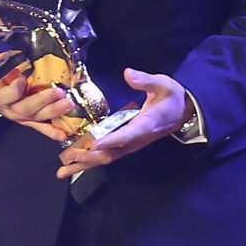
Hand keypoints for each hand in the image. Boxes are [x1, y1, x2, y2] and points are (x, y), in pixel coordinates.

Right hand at [0, 51, 75, 141]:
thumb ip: (4, 61)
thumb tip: (15, 43)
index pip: (5, 96)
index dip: (14, 90)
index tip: (22, 80)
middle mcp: (10, 109)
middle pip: (26, 108)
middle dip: (42, 100)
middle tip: (57, 92)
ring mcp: (21, 117)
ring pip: (38, 117)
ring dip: (54, 112)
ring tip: (68, 104)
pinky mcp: (30, 122)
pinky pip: (42, 128)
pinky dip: (53, 131)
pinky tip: (65, 133)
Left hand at [57, 69, 191, 180]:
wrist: (182, 113)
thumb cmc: (171, 97)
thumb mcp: (163, 84)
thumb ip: (145, 80)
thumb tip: (128, 74)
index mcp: (145, 124)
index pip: (127, 135)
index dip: (111, 140)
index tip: (94, 143)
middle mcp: (136, 139)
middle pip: (112, 153)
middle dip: (90, 156)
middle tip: (68, 155)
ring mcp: (131, 145)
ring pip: (107, 158)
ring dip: (85, 164)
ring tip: (63, 171)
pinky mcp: (126, 145)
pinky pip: (107, 155)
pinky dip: (89, 161)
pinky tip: (73, 165)